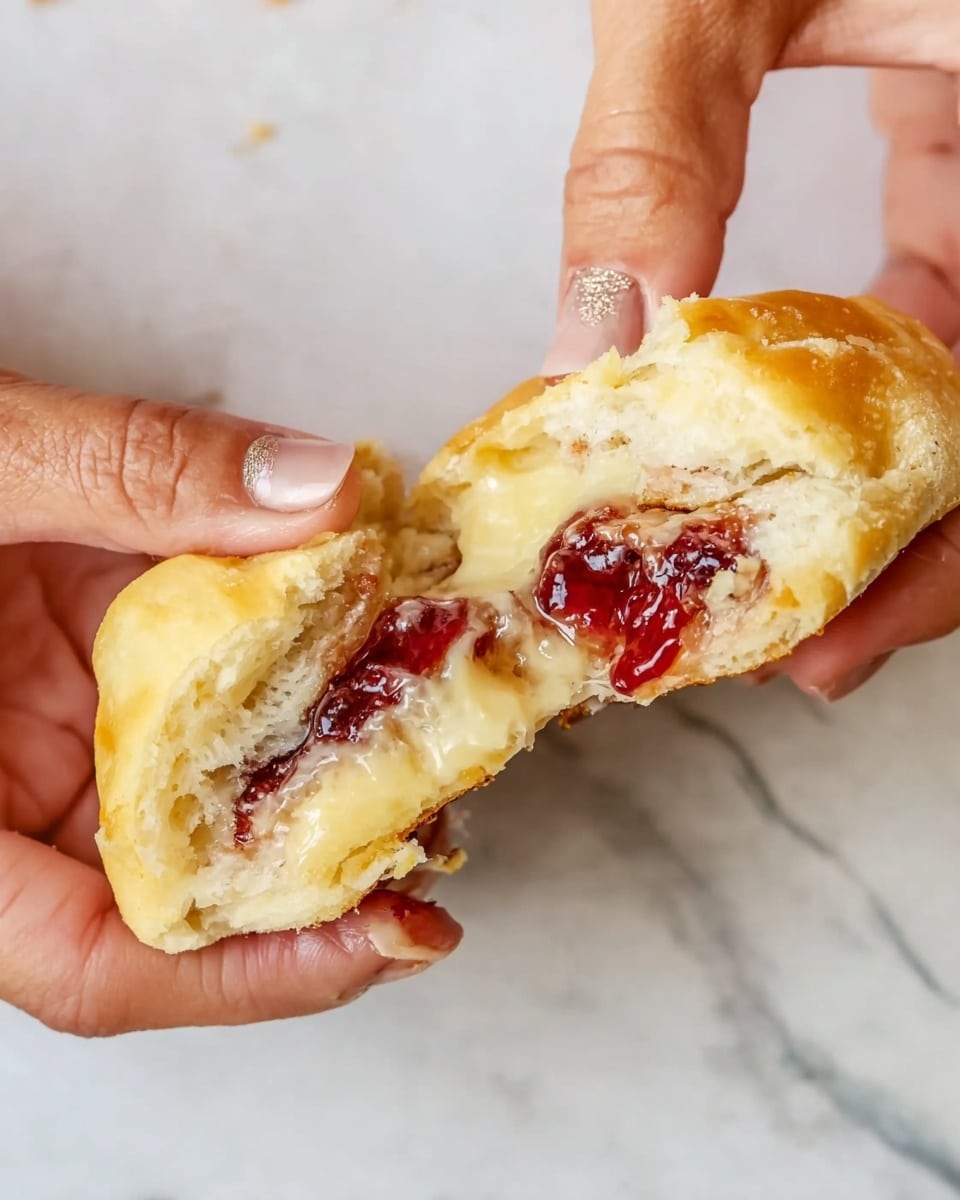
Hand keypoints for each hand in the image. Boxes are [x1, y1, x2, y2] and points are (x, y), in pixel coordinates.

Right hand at [0, 371, 460, 1034]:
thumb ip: (132, 473)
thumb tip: (322, 492)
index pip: (93, 963)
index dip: (252, 976)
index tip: (388, 933)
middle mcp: (9, 800)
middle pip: (184, 896)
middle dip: (324, 872)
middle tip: (437, 818)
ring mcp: (59, 741)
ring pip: (210, 803)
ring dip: (322, 776)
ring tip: (426, 736)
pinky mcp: (92, 676)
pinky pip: (206, 709)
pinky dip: (289, 686)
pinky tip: (361, 649)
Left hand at [543, 1, 959, 698]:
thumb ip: (656, 150)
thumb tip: (595, 341)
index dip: (949, 553)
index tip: (839, 635)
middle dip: (914, 555)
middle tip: (791, 649)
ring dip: (886, 495)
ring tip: (767, 582)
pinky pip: (945, 315)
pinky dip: (867, 395)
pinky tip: (772, 442)